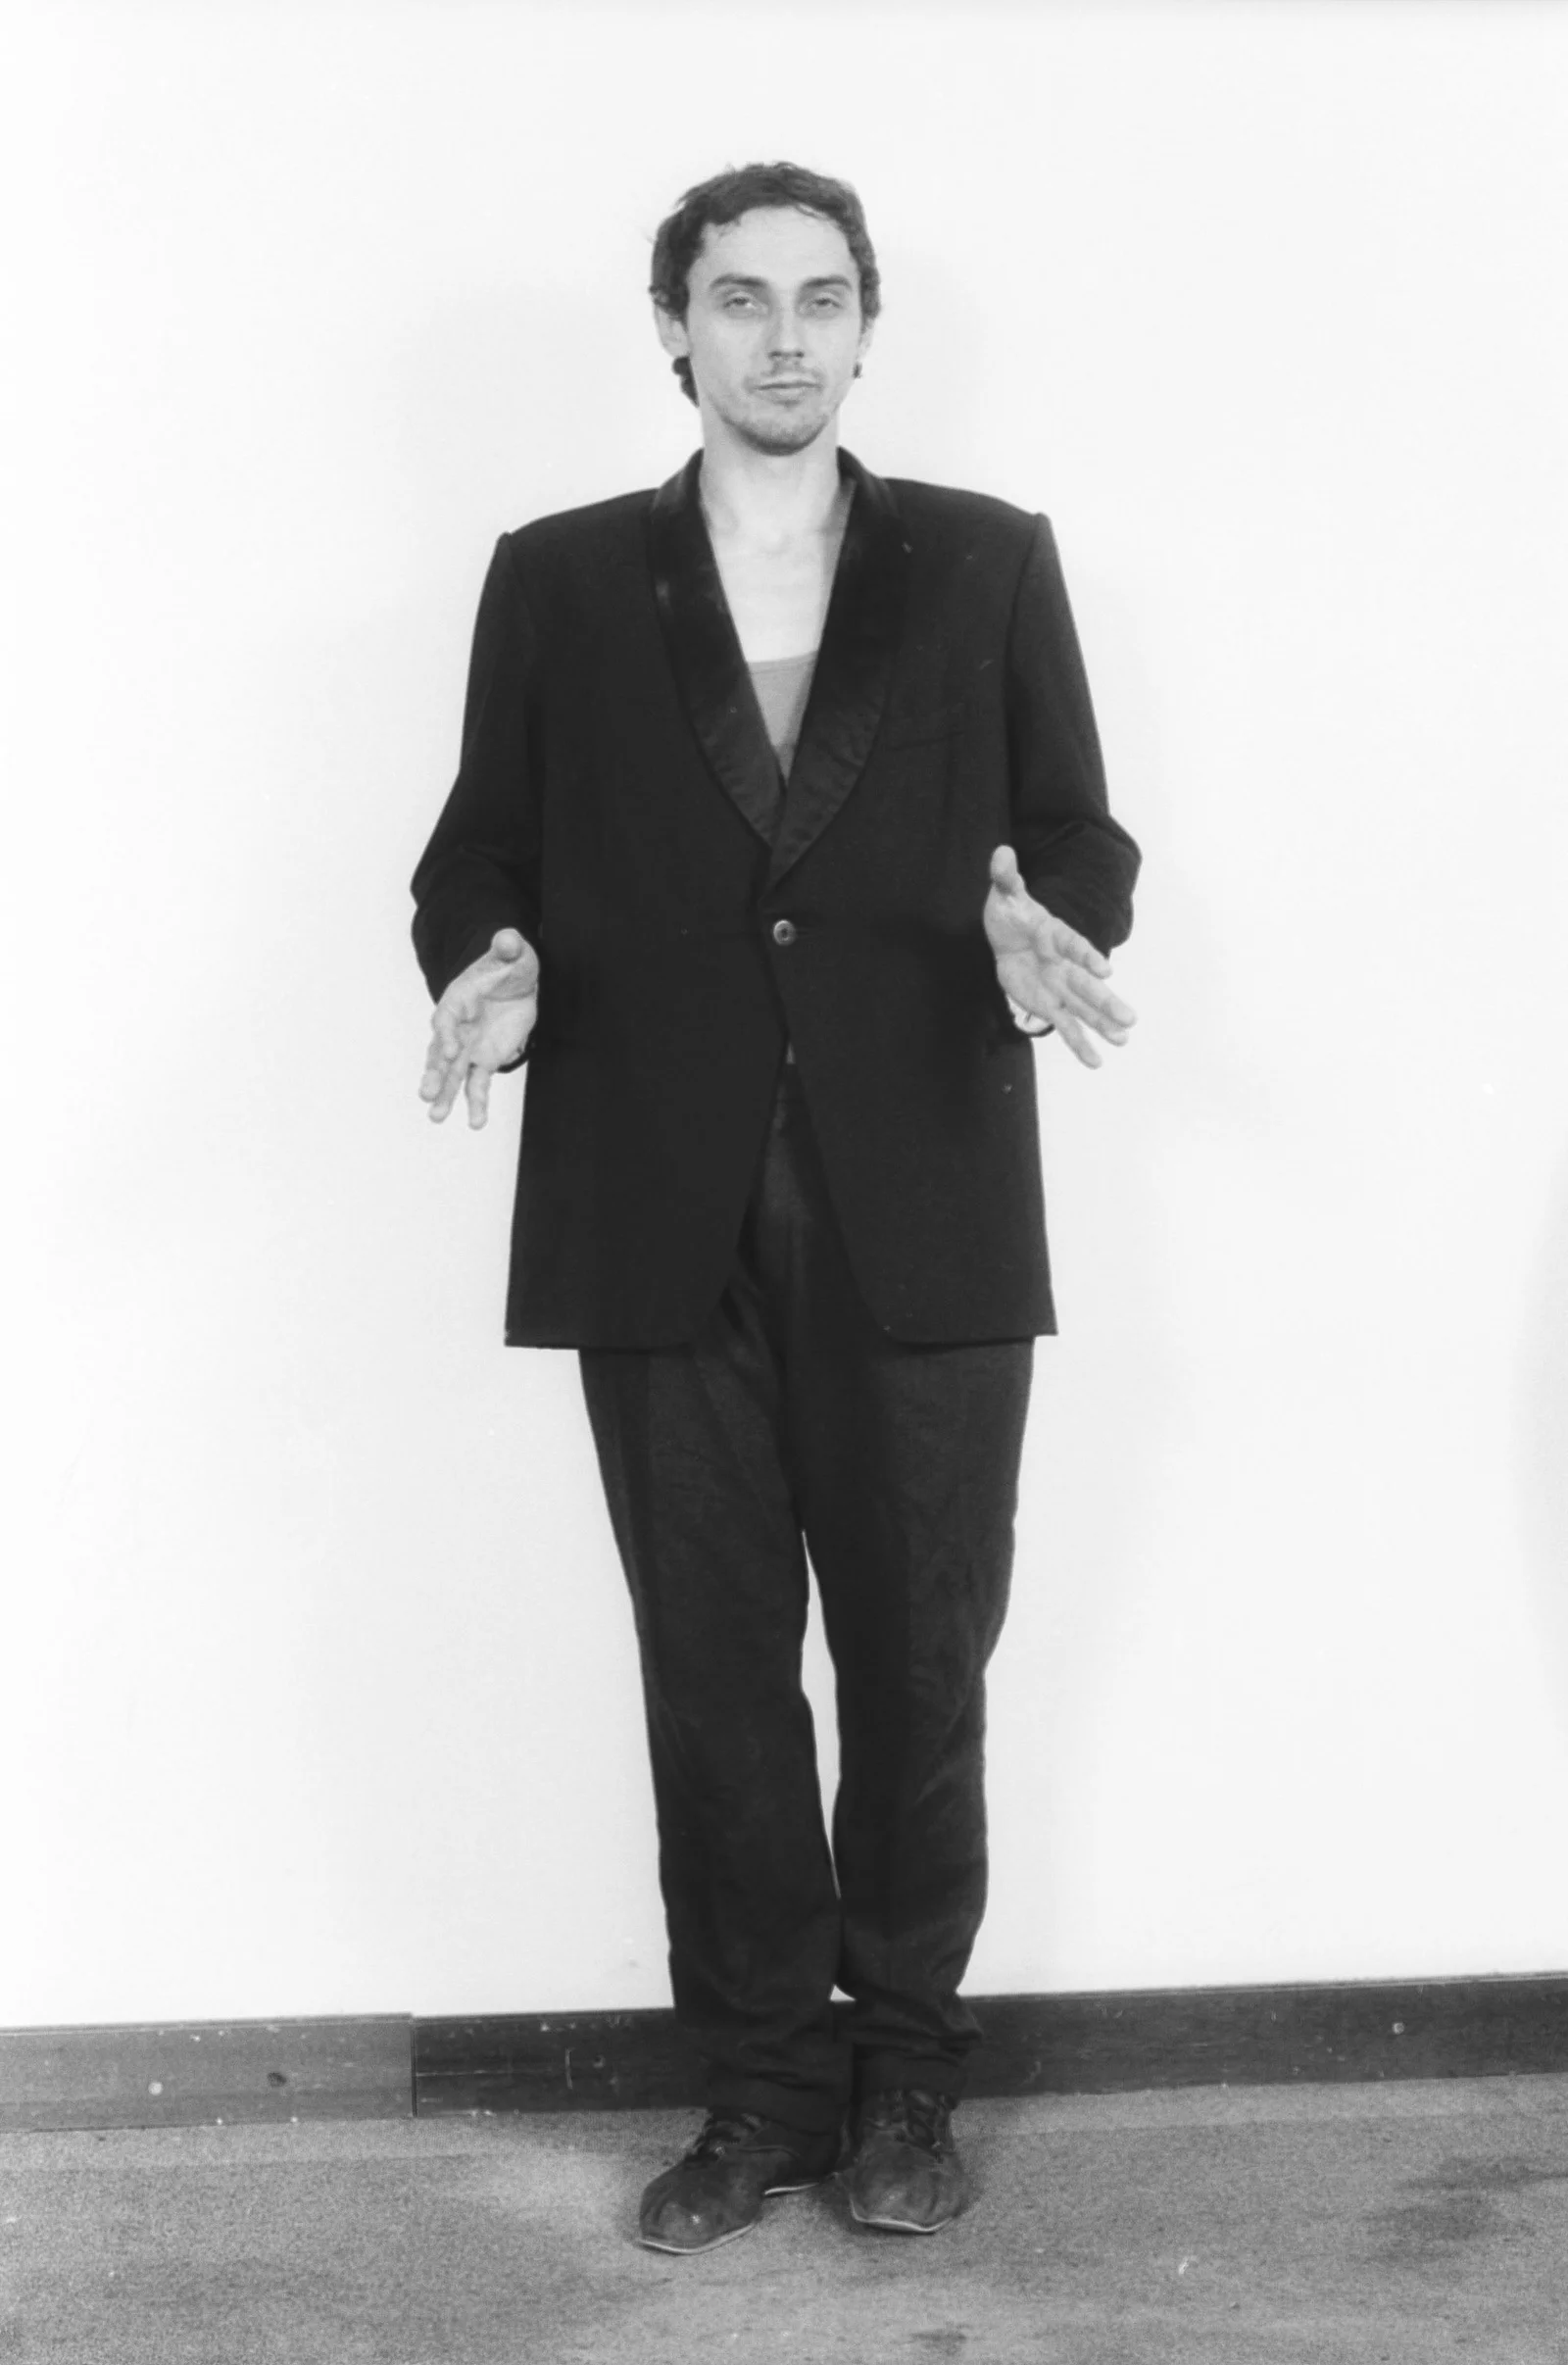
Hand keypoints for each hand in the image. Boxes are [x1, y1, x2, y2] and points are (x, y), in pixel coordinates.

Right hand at [419, 928, 539, 1127]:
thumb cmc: (508, 964)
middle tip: (425, 1094)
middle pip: (440, 1053)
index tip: (447, 1052)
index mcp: (457, 1000)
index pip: (446, 1020)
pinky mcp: (484, 1060)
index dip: (445, 1035)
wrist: (515, 981)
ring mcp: (468, 1047)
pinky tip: (476, 1123)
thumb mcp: (512, 952)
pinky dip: (477, 1103)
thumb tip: (510, 938)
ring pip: (452, 1075)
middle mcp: (457, 1028)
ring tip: (436, 1117)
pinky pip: (478, 1084)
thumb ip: (508, 947)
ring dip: (445, 1095)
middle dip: (434, 1074)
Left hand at [983, 846, 1136, 1068]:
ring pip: (1083, 1009)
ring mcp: (1060, 986)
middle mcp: (1064, 963)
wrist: (1006, 933)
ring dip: (1102, 1025)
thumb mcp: (1004, 894)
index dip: (1088, 956)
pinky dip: (1080, 1044)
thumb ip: (1006, 877)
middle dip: (1106, 1002)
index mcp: (1056, 935)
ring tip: (1124, 1041)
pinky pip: (1067, 1026)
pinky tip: (1096, 1062)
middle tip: (1130, 1019)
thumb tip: (1001, 852)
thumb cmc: (1009, 911)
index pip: (1074, 946)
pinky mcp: (1050, 1003)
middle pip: (1087, 985)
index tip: (1104, 969)